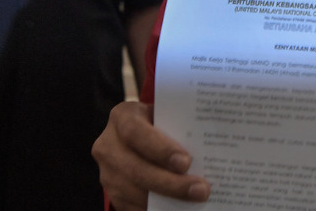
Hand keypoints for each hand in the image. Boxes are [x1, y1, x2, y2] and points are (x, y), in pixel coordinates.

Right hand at [92, 101, 209, 210]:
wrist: (136, 134)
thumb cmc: (159, 122)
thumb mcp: (165, 114)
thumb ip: (178, 126)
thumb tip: (208, 148)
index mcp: (122, 117)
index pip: (136, 132)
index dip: (160, 149)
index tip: (186, 162)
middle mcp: (108, 144)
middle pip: (136, 169)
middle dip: (170, 183)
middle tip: (200, 189)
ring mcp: (107, 171)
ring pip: (133, 192)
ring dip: (166, 200)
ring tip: (194, 201)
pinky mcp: (111, 192)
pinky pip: (131, 206)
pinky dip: (154, 209)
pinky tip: (178, 208)